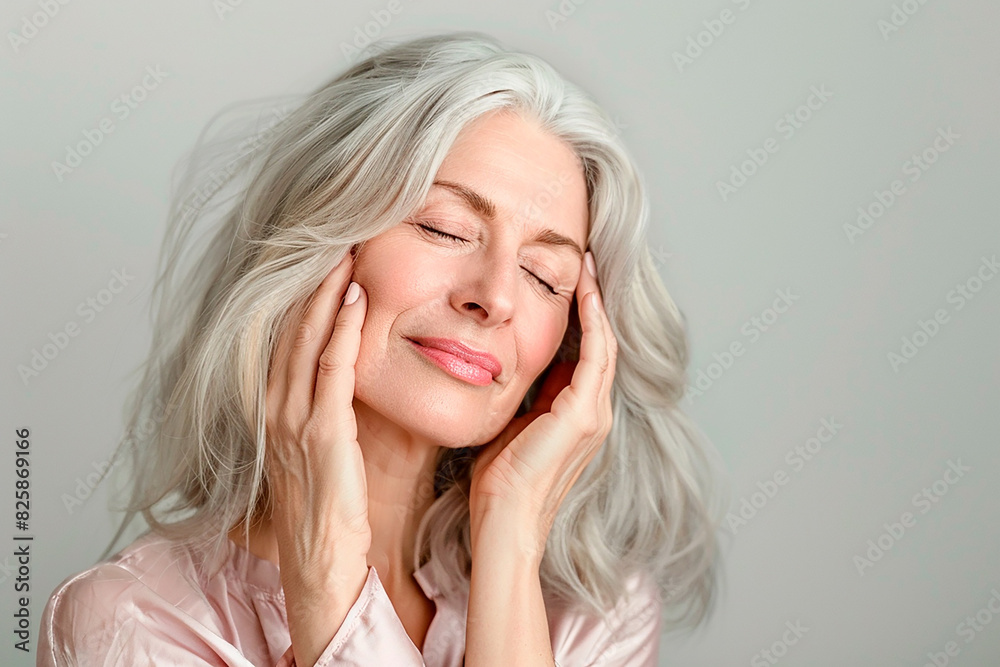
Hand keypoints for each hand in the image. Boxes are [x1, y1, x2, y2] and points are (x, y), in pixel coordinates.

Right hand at [264, 251, 370, 579]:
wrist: (320, 561)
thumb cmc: (328, 508)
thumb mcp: (321, 450)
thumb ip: (326, 410)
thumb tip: (347, 378)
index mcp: (275, 411)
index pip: (287, 340)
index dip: (305, 299)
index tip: (327, 262)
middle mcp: (276, 408)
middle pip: (292, 329)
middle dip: (314, 282)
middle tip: (337, 239)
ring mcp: (293, 419)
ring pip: (307, 339)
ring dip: (328, 293)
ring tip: (347, 253)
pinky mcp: (321, 432)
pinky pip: (332, 369)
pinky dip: (342, 330)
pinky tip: (356, 300)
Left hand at [469, 250, 617, 558]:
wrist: (503, 516)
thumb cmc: (499, 480)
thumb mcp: (512, 424)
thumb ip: (523, 397)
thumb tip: (511, 366)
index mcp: (577, 415)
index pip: (586, 355)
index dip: (583, 318)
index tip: (571, 284)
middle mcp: (594, 412)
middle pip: (602, 344)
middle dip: (595, 302)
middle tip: (587, 264)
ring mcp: (593, 414)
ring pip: (603, 344)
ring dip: (597, 303)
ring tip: (588, 268)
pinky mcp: (583, 414)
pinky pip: (594, 354)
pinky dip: (593, 320)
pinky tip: (585, 291)